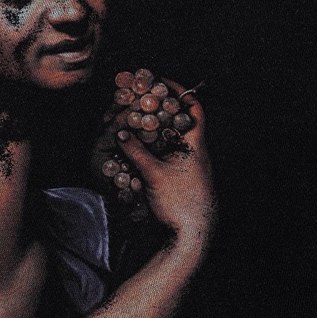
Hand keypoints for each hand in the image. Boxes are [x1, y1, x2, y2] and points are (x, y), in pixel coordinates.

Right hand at [96, 79, 214, 244]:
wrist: (190, 236)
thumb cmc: (180, 204)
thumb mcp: (155, 175)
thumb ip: (137, 152)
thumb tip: (121, 132)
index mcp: (196, 146)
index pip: (193, 108)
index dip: (179, 91)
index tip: (160, 81)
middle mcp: (193, 152)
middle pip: (177, 120)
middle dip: (158, 107)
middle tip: (137, 96)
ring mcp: (186, 165)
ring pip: (168, 138)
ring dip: (152, 127)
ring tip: (132, 117)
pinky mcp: (177, 178)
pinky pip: (163, 154)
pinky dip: (149, 146)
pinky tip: (134, 145)